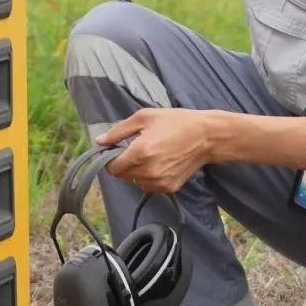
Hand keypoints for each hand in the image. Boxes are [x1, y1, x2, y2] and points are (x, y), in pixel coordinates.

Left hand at [94, 108, 213, 194]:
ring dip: (136, 171)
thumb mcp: (144, 117)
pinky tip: (159, 163)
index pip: (112, 167)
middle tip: (136, 149)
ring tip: (149, 155)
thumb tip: (99, 142)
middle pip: (122, 176)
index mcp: (140, 152)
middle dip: (123, 164)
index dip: (110, 159)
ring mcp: (159, 182)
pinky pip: (149, 186)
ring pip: (135, 182)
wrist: (206, 136)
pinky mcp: (169, 188)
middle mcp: (148, 171)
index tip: (116, 150)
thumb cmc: (176, 122)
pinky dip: (149, 177)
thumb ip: (118, 131)